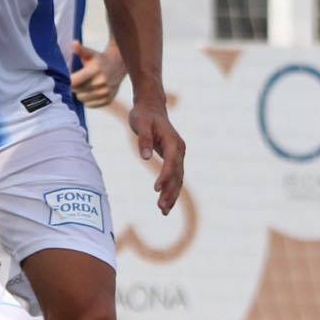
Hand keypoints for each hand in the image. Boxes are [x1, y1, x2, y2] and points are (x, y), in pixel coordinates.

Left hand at [67, 41, 125, 107]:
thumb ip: (80, 50)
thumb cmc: (99, 58)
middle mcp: (101, 82)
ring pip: (81, 98)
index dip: (68, 80)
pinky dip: (87, 100)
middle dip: (74, 86)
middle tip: (78, 79)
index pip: (73, 82)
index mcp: (94, 70)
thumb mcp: (90, 53)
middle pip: (76, 91)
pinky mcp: (108, 100)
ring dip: (80, 93)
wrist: (119, 65)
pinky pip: (89, 105)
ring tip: (84, 85)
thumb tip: (74, 43)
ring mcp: (105, 92)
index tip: (69, 76)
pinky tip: (91, 91)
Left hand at [127, 93, 184, 215]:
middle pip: (177, 174)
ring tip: (163, 211)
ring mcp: (178, 155)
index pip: (171, 162)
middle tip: (161, 208)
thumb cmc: (144, 115)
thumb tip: (145, 157)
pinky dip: (171, 190)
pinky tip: (164, 204)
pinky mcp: (173, 159)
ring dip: (172, 194)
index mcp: (172, 141)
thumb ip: (143, 139)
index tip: (156, 188)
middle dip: (170, 191)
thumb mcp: (141, 123)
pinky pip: (174, 177)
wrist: (151, 108)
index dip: (165, 176)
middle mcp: (179, 149)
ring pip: (178, 178)